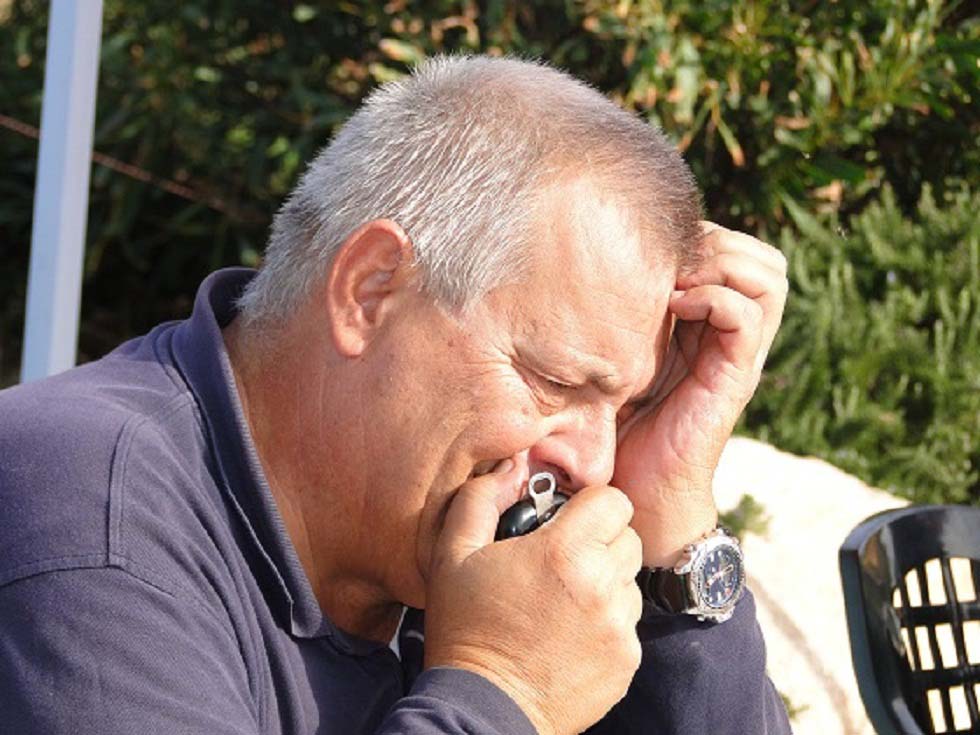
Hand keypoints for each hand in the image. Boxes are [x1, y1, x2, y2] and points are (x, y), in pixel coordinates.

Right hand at [424, 461, 643, 734]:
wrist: (483, 709)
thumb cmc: (465, 630)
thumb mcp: (452, 554)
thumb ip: (480, 498)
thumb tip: (509, 467)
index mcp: (565, 551)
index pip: (614, 501)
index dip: (591, 505)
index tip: (568, 519)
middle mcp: (603, 586)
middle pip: (627, 538)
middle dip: (600, 541)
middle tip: (562, 560)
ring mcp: (619, 627)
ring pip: (630, 581)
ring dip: (605, 582)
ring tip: (562, 600)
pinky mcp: (627, 661)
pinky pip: (628, 624)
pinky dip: (606, 622)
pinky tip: (569, 633)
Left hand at [613, 223, 787, 566]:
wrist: (635, 491)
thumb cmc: (615, 425)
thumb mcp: (615, 357)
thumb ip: (620, 315)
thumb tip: (582, 261)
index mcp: (709, 327)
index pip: (739, 253)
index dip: (707, 235)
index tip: (658, 244)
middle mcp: (732, 336)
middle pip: (764, 260)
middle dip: (720, 242)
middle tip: (674, 257)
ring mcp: (737, 356)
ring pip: (767, 279)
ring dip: (722, 263)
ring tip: (677, 279)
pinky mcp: (732, 379)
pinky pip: (746, 317)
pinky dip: (714, 298)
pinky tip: (675, 306)